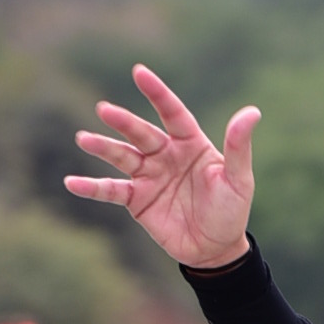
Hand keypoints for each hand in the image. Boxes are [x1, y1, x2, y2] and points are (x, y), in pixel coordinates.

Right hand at [64, 62, 258, 268]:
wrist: (216, 250)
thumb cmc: (231, 212)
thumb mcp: (239, 180)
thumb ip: (239, 146)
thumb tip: (252, 112)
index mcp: (190, 143)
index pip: (172, 113)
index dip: (157, 94)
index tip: (139, 72)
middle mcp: (165, 154)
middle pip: (141, 134)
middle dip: (123, 123)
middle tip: (105, 110)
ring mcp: (148, 176)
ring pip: (122, 156)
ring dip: (103, 148)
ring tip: (83, 139)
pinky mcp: (136, 200)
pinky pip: (110, 190)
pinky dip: (91, 186)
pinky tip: (71, 182)